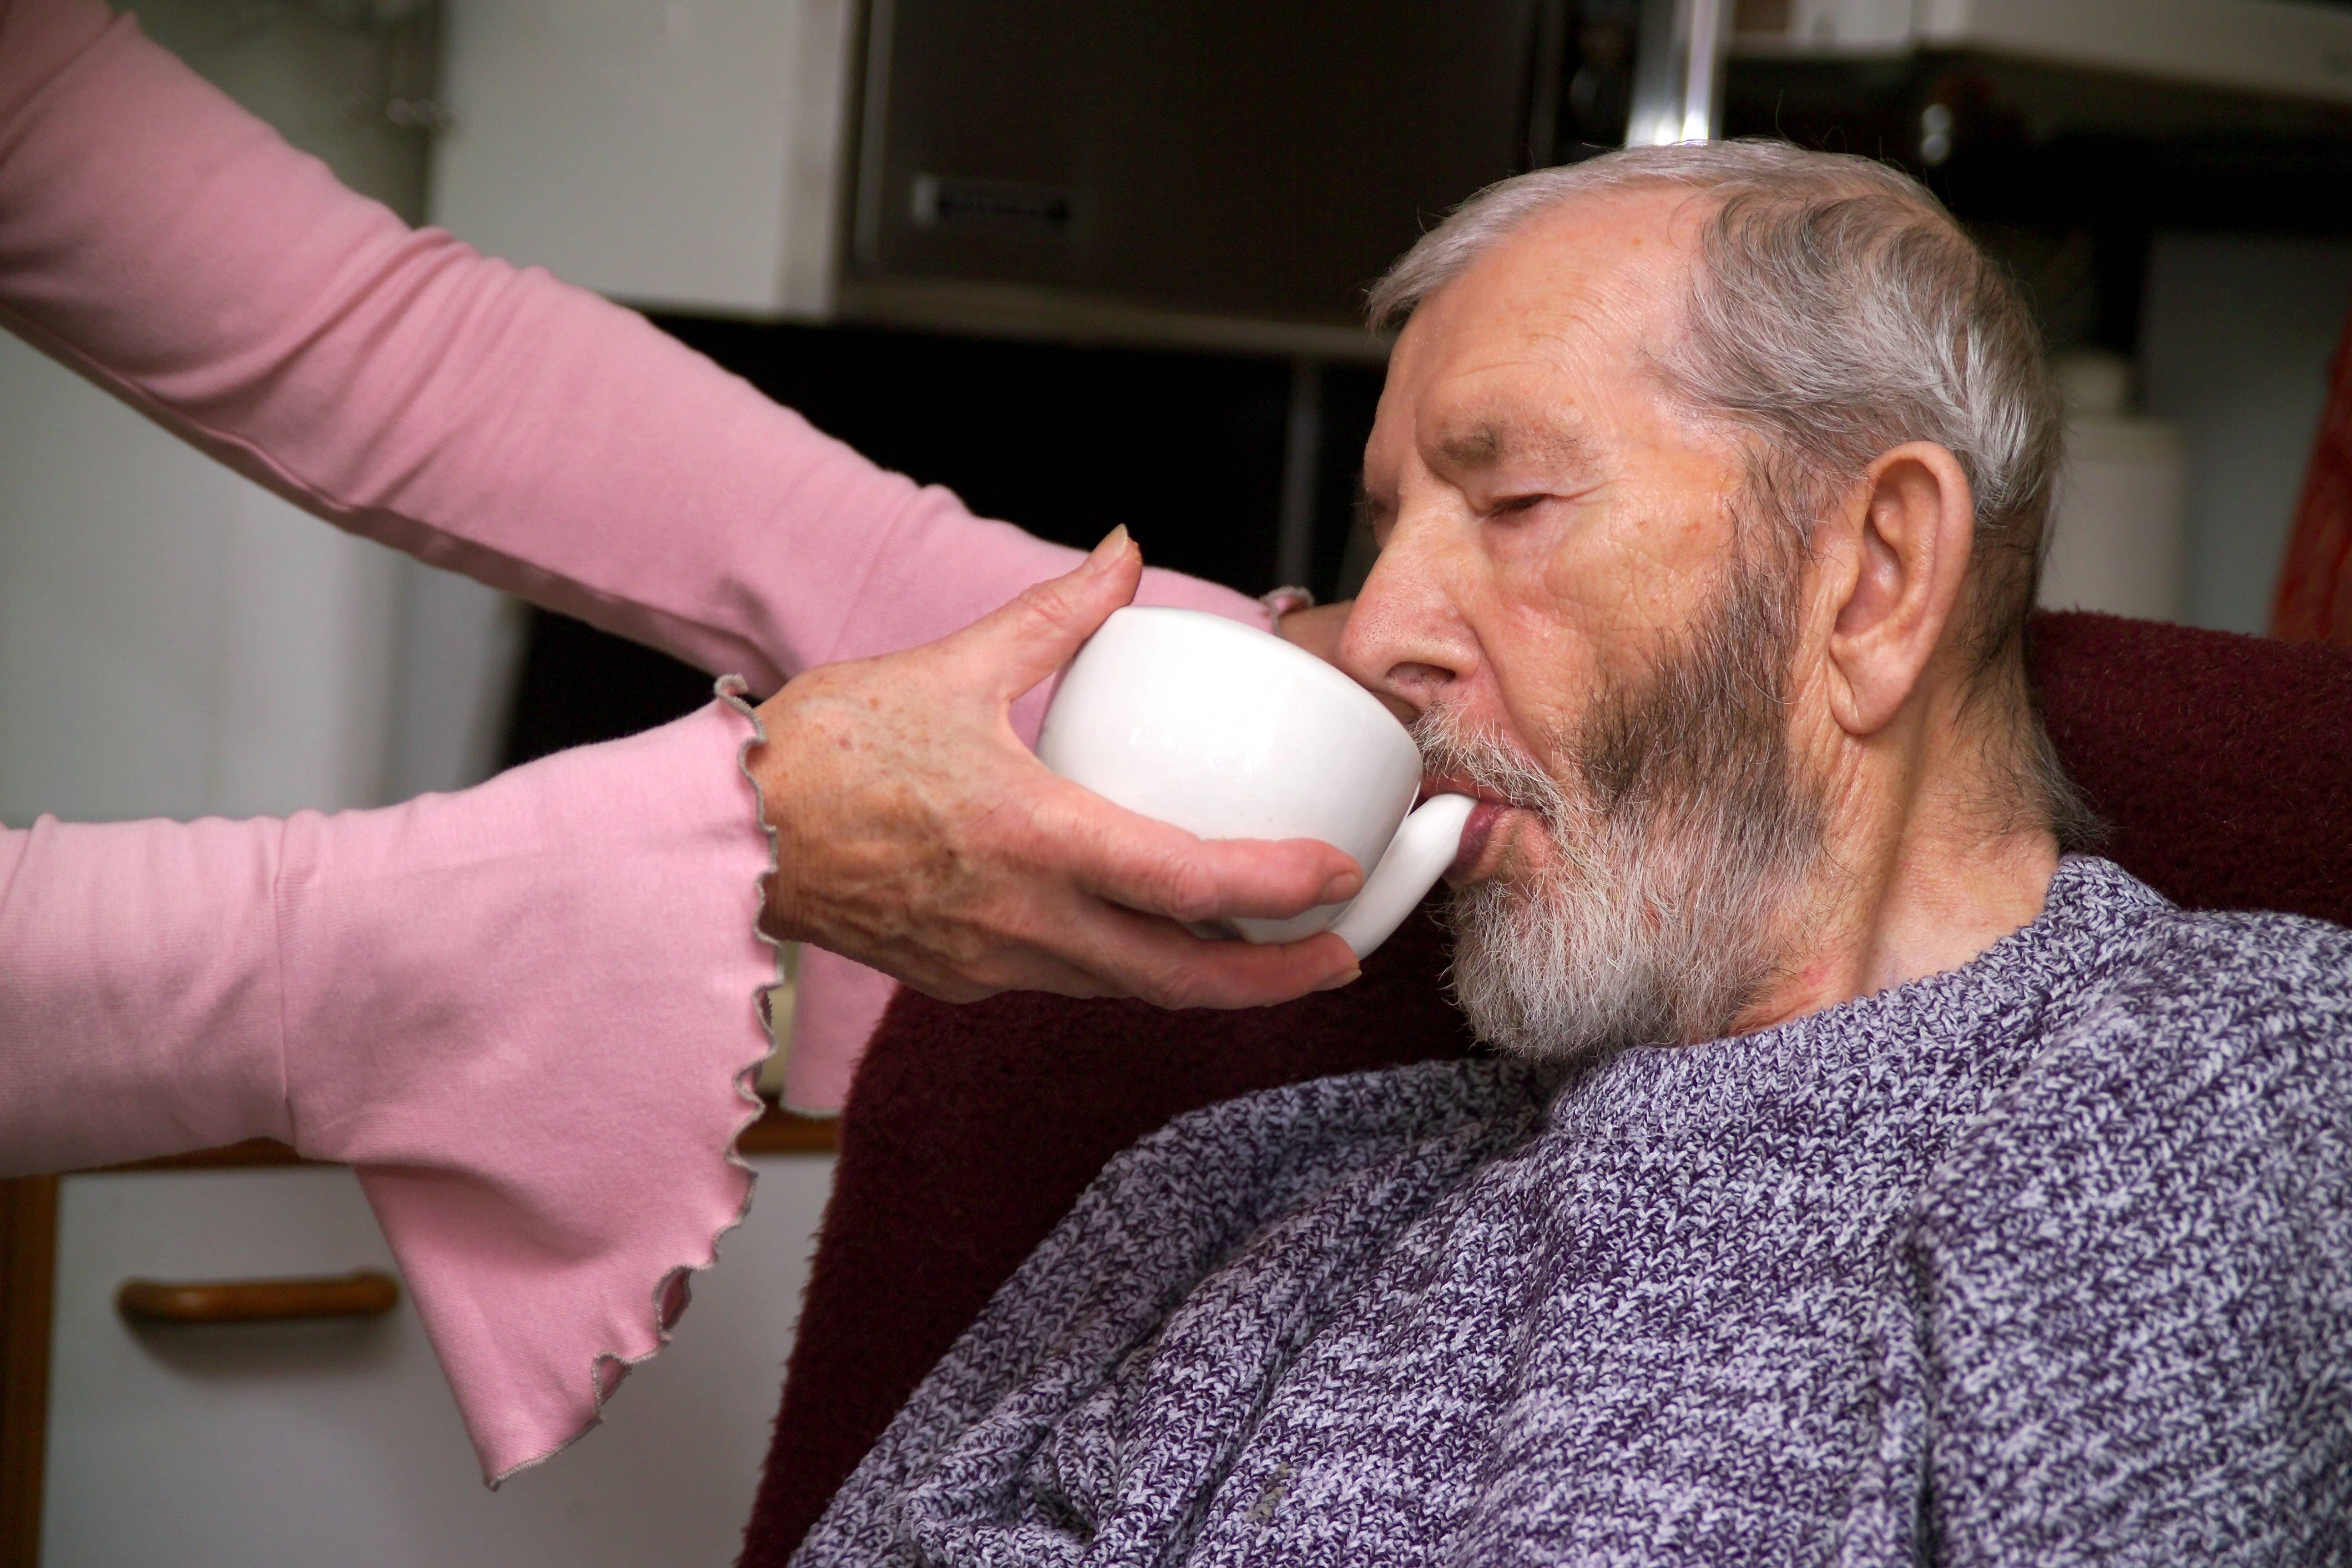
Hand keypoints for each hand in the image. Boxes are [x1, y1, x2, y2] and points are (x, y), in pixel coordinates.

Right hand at [748, 530, 1363, 1006]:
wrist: (727, 834)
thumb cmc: (827, 749)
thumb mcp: (951, 666)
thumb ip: (1055, 614)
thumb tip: (1124, 551)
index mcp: (1030, 837)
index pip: (1186, 881)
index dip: (1278, 887)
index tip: (1341, 874)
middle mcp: (1021, 920)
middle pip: (1180, 978)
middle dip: (1276, 979)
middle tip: (1343, 954)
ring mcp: (991, 962)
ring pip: (1128, 988)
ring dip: (1206, 979)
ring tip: (1271, 950)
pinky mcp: (961, 979)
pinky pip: (1069, 981)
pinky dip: (1128, 966)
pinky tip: (1152, 934)